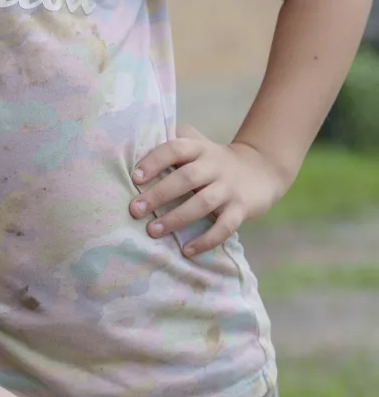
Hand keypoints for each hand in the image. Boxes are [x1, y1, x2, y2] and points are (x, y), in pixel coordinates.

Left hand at [130, 126, 289, 256]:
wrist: (263, 169)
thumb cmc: (214, 161)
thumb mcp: (198, 146)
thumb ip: (172, 146)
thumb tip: (132, 148)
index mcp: (199, 149)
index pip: (175, 149)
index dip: (155, 161)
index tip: (135, 177)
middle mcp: (214, 166)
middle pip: (186, 178)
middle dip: (159, 194)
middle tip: (134, 210)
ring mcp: (229, 188)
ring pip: (202, 203)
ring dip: (176, 218)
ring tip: (153, 231)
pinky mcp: (242, 209)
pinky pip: (225, 226)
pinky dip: (206, 240)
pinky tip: (187, 250)